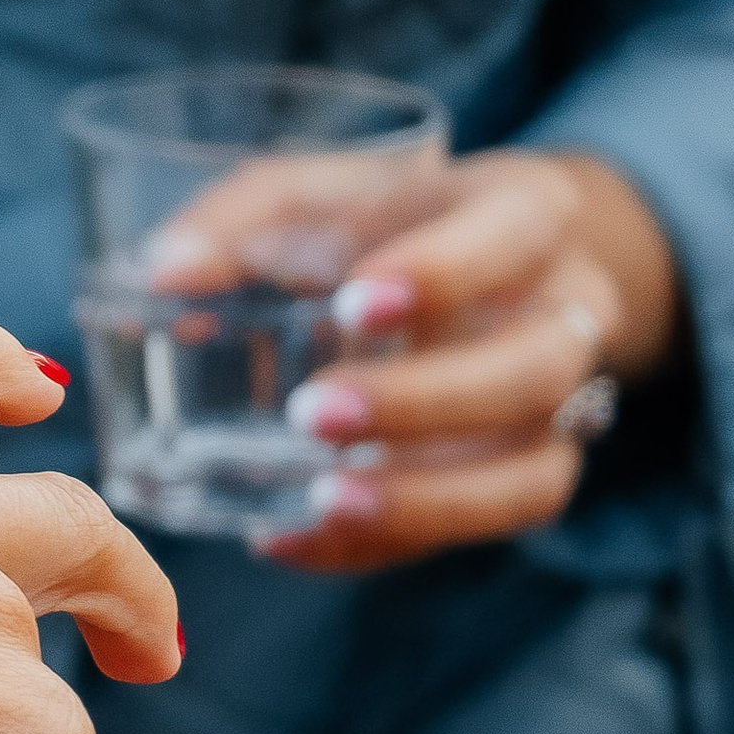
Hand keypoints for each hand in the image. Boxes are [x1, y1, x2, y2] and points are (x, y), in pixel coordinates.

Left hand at [155, 147, 677, 574]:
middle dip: (425, 402)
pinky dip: (385, 544)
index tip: (350, 303)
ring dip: (426, 500)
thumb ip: (243, 218)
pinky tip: (293, 535)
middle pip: (533, 370)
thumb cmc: (387, 220)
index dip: (443, 274)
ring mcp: (561, 408)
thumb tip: (168, 270)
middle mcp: (565, 313)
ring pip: (531, 472)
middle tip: (312, 413)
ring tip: (320, 502)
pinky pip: (481, 529)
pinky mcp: (530, 475)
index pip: (513, 237)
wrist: (490, 268)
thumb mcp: (320, 189)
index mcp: (524, 213)